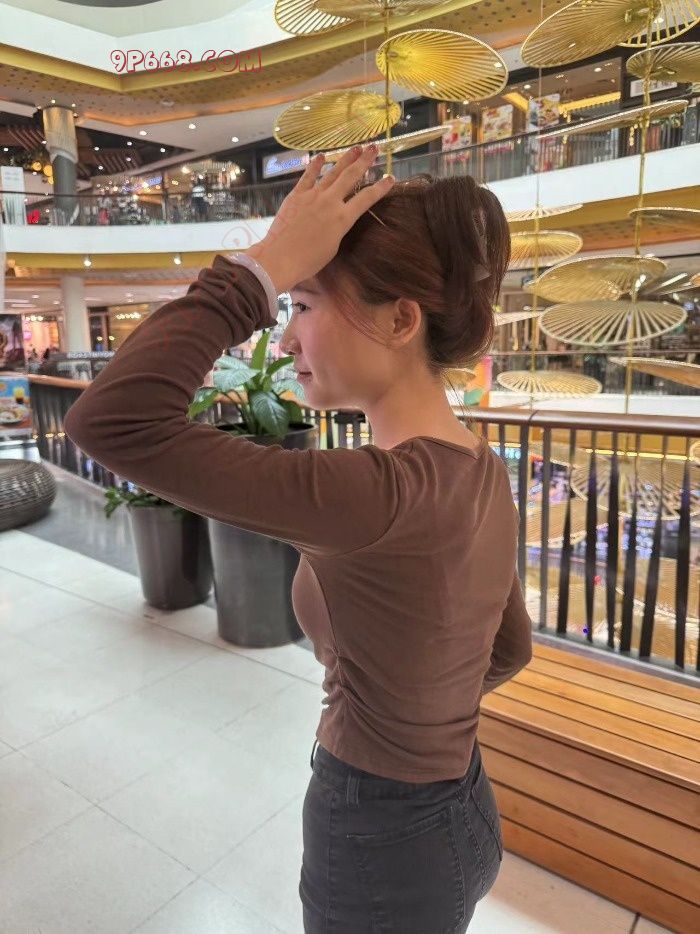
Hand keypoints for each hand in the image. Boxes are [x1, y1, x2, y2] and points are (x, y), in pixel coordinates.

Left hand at [245, 144, 393, 293]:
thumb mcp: (333, 247)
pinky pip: (308, 177)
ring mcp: (312, 196)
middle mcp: (330, 202)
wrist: (280, 258)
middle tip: (374, 148)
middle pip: (351, 176)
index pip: (367, 199)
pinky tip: (321, 156)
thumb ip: (339, 228)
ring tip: (356, 148)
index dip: (381, 188)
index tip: (391, 179)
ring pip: (332, 172)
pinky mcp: (297, 195)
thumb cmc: (308, 261)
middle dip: (365, 161)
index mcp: (343, 219)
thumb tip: (339, 218)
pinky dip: (315, 166)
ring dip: (345, 159)